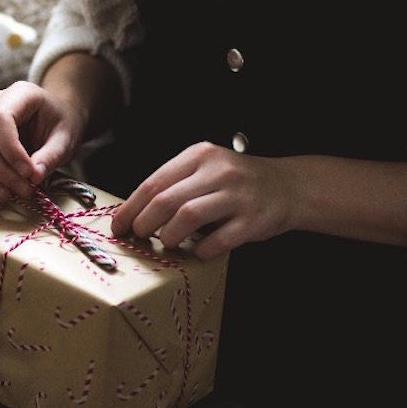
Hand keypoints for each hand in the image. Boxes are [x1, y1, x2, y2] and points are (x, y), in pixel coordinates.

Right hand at [0, 80, 86, 202]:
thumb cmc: (61, 124)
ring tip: (5, 196)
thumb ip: (51, 155)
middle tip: (24, 191)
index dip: (11, 150)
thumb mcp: (67, 138)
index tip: (29, 173)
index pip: (0, 119)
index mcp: (18, 94)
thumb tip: (33, 177)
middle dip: (0, 171)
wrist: (55, 119)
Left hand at [110, 141, 296, 259]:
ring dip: (170, 236)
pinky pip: (219, 240)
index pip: (154, 182)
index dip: (131, 207)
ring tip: (168, 243)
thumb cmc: (237, 182)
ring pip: (188, 217)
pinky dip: (202, 250)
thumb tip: (134, 213)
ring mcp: (237, 195)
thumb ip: (176, 184)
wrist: (288, 186)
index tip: (118, 225)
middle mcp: (218, 171)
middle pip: (166, 200)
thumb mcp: (206, 168)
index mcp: (199, 156)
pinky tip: (199, 251)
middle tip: (139, 237)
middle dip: (145, 223)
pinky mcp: (253, 220)